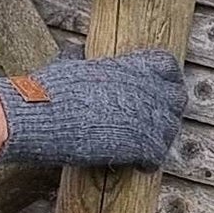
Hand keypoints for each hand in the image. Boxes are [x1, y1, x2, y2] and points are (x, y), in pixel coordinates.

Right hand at [0, 48, 187, 170]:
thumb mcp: (65, 65)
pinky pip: (157, 156)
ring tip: (141, 145)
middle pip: (177, 98)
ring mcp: (143, 117)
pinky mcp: (139, 145)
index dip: (165, 79)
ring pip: (170, 129)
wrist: (37, 115)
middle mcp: (142, 89)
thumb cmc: (46, 90)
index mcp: (126, 66)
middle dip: (166, 110)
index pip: (166, 65)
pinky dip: (148, 162)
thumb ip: (80, 58)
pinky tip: (135, 164)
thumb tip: (75, 48)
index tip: (157, 89)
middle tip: (150, 121)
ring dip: (158, 137)